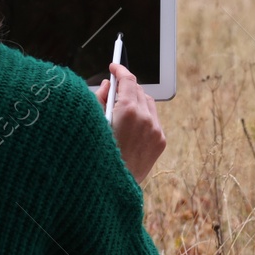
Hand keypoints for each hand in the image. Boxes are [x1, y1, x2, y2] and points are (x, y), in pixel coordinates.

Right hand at [101, 63, 163, 183]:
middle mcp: (146, 118)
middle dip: (127, 88)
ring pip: (149, 104)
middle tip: (114, 89)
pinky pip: (153, 121)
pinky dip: (143, 118)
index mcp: (128, 111)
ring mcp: (156, 130)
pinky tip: (131, 127)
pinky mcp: (161, 142)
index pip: (128, 80)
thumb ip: (100, 99)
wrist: (112, 187)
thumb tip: (109, 85)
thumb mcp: (93, 123)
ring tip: (122, 108)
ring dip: (137, 102)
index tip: (114, 66)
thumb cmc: (96, 154)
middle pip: (139, 90)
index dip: (120, 70)